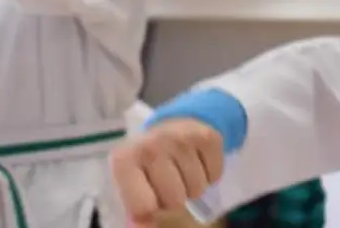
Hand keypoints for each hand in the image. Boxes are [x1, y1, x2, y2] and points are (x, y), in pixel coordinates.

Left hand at [110, 118, 225, 226]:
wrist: (175, 123)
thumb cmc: (149, 160)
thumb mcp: (133, 181)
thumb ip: (137, 207)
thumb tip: (142, 227)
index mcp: (125, 160)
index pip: (144, 207)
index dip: (152, 209)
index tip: (150, 197)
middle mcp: (152, 147)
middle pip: (175, 200)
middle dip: (175, 198)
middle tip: (169, 182)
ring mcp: (182, 139)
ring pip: (197, 189)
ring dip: (193, 187)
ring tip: (183, 172)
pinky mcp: (208, 137)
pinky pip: (215, 176)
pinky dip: (210, 175)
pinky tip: (198, 162)